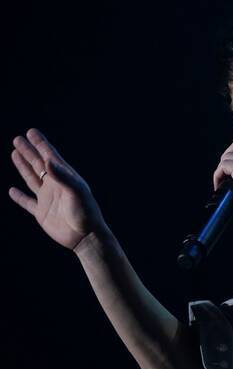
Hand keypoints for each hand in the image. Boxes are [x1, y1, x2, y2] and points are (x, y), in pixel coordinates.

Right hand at [9, 128, 107, 250]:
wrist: (85, 237)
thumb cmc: (85, 213)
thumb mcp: (76, 191)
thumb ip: (63, 176)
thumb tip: (48, 159)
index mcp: (66, 178)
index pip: (51, 157)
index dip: (41, 144)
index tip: (31, 132)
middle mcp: (56, 186)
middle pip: (39, 164)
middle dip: (29, 151)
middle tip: (18, 138)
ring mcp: (48, 199)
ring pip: (32, 178)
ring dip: (23, 166)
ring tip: (14, 153)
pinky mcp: (42, 213)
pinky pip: (27, 202)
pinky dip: (19, 197)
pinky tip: (12, 191)